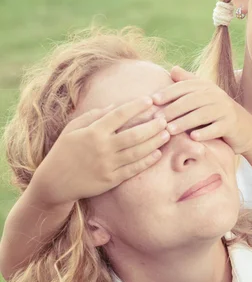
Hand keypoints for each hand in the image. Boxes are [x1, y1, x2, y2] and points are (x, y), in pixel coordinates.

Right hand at [30, 97, 169, 205]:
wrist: (55, 182)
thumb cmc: (64, 151)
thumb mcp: (73, 129)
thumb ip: (93, 116)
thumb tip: (114, 106)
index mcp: (93, 132)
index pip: (119, 115)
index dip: (136, 106)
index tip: (150, 100)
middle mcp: (102, 148)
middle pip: (134, 134)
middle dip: (152, 126)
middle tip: (165, 119)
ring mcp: (108, 164)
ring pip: (137, 152)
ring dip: (154, 142)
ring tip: (167, 134)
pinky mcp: (112, 179)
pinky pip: (134, 169)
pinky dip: (147, 161)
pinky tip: (157, 153)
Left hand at [151, 66, 251, 154]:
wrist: (246, 130)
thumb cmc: (219, 114)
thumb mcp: (206, 96)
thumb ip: (189, 83)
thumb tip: (172, 69)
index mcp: (207, 87)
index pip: (185, 87)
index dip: (168, 92)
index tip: (153, 100)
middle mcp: (216, 96)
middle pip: (191, 101)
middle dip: (173, 109)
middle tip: (157, 119)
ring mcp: (225, 110)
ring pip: (202, 115)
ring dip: (184, 122)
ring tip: (170, 130)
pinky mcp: (231, 125)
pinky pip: (216, 129)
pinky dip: (205, 133)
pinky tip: (193, 138)